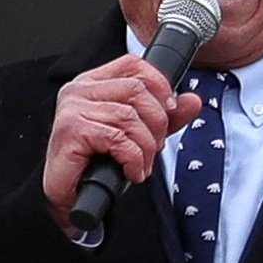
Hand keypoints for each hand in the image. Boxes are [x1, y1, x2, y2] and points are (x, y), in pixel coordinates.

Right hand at [42, 54, 201, 230]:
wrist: (70, 197)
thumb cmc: (97, 164)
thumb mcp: (139, 135)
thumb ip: (165, 117)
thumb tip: (193, 101)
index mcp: (94, 83)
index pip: (134, 65)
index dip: (159, 85)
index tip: (169, 110)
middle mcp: (79, 90)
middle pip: (137, 91)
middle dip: (157, 124)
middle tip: (153, 148)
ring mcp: (72, 108)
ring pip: (130, 118)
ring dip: (146, 148)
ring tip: (141, 164)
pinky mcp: (71, 130)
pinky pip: (118, 139)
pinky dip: (133, 160)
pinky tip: (131, 172)